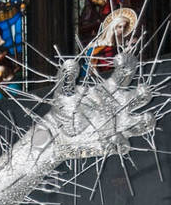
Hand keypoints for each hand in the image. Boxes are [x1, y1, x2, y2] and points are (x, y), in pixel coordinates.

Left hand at [42, 48, 157, 161]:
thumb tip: (70, 63)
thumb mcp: (63, 92)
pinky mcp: (112, 144)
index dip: (128, 63)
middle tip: (140, 89)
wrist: (57, 136)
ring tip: (145, 118)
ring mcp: (118, 125)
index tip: (119, 60)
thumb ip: (66, 77)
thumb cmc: (63, 110)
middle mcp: (119, 105)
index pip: (127, 72)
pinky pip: (124, 145)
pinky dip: (122, 143)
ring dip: (147, 120)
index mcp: (110, 89)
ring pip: (143, 122)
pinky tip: (112, 140)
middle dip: (145, 92)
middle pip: (142, 96)